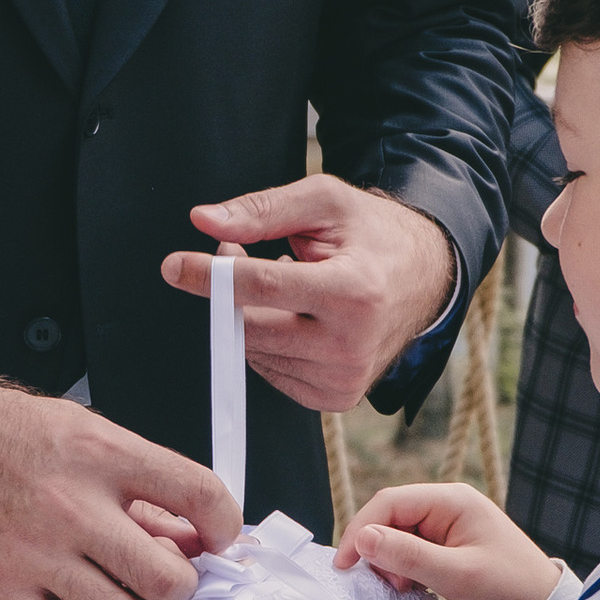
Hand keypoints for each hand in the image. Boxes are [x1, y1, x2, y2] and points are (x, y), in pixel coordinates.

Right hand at [0, 374, 239, 599]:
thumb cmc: (10, 435)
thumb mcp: (88, 435)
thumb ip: (143, 484)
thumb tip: (193, 536)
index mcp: (103, 455)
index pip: (199, 493)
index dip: (225, 524)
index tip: (218, 538)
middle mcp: (72, 505)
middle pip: (167, 578)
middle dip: (178, 585)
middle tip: (163, 576)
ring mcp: (35, 552)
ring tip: (116, 592)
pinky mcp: (0, 588)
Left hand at [163, 179, 453, 410]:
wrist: (424, 278)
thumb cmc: (370, 234)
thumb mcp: (324, 201)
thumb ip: (262, 209)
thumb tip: (203, 221)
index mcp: (354, 293)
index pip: (263, 289)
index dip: (212, 277)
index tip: (174, 266)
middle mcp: (351, 345)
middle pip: (251, 326)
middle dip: (229, 291)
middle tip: (239, 251)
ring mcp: (344, 378)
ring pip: (255, 351)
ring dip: (247, 314)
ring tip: (280, 281)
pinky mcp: (335, 397)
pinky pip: (269, 371)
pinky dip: (267, 341)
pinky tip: (293, 315)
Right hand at [340, 481, 560, 599]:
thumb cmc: (508, 588)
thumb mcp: (455, 574)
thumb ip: (408, 555)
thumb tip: (362, 538)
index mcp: (452, 500)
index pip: (389, 502)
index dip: (361, 530)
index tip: (344, 564)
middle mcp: (448, 506)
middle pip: (390, 518)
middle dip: (378, 551)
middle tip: (385, 585)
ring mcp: (448, 526)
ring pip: (397, 537)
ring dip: (391, 564)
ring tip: (405, 590)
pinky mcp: (448, 547)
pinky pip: (411, 551)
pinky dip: (404, 571)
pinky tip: (414, 590)